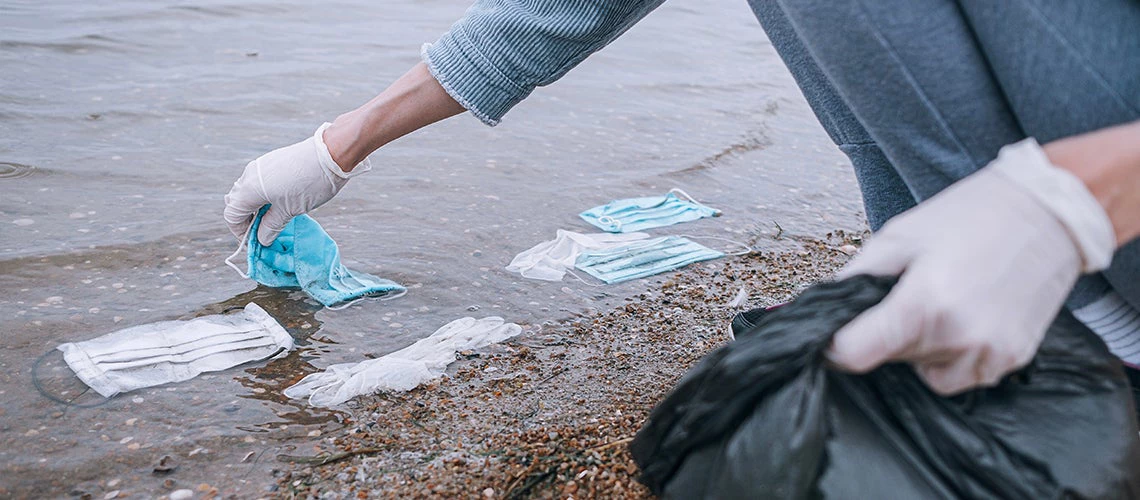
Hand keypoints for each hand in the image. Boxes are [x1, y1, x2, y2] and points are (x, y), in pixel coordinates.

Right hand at [223, 123, 369, 245]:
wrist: (331, 153)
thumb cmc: (311, 183)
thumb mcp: (290, 210)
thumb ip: (272, 225)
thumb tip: (261, 238)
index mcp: (250, 188)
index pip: (232, 214)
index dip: (240, 231)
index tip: (254, 241)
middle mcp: (250, 174)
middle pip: (237, 202)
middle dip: (247, 219)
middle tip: (263, 232)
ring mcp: (260, 165)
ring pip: (248, 191)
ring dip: (256, 208)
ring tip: (274, 219)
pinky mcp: (272, 161)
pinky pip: (259, 182)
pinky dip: (263, 196)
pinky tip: (280, 203)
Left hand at [828, 139, 1114, 394]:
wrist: (1050, 213)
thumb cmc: (972, 216)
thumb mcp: (901, 235)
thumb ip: (855, 277)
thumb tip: (821, 308)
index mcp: (922, 304)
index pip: (854, 354)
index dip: (834, 344)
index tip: (834, 333)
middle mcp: (957, 337)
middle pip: (889, 360)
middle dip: (883, 334)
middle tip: (903, 294)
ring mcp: (988, 354)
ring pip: (923, 373)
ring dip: (918, 349)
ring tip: (938, 303)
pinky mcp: (1010, 361)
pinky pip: (960, 375)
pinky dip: (951, 355)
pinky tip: (963, 316)